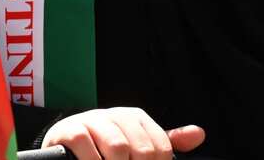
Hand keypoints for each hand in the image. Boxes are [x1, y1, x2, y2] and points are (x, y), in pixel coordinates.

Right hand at [42, 108, 205, 159]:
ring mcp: (93, 120)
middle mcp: (117, 115)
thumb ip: (167, 141)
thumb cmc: (106, 146)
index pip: (161, 146)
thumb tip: (199, 134)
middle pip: (141, 149)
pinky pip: (85, 144)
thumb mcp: (137, 143)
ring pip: (117, 147)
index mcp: (136, 117)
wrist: (65, 141)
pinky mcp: (70, 129)